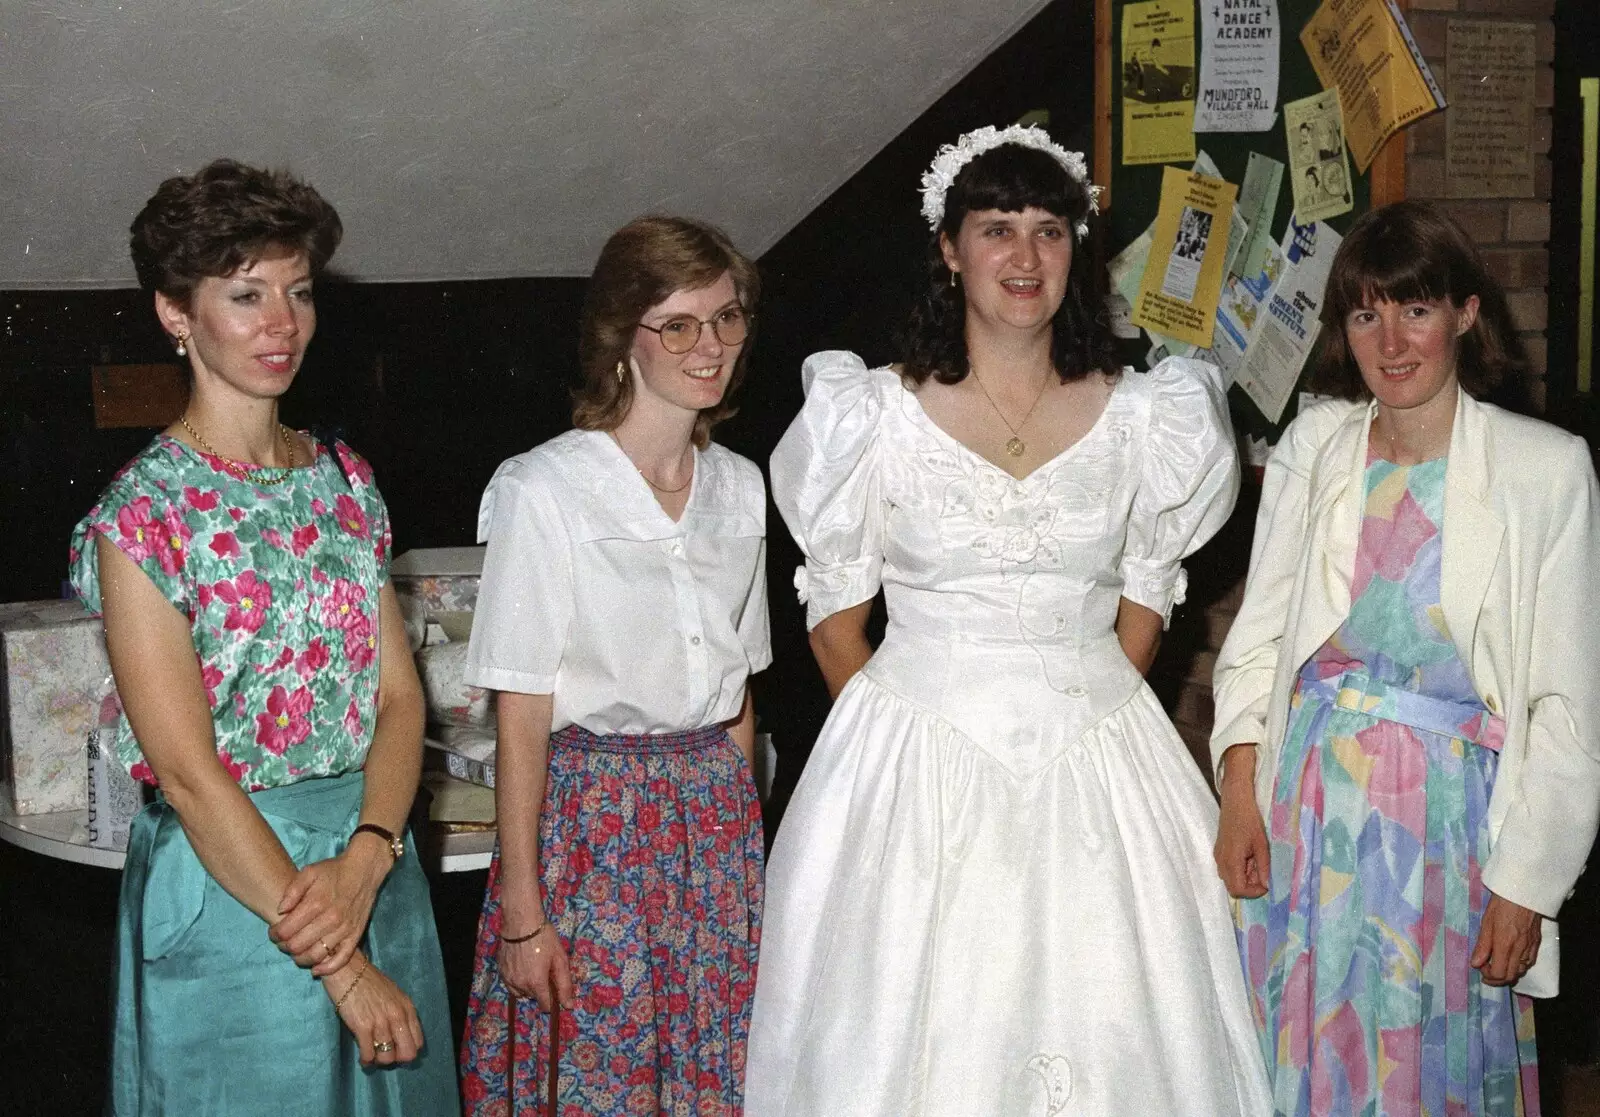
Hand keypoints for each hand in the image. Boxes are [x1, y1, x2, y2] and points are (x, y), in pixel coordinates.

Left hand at [271, 843, 388, 975]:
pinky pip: (341, 959)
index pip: (286, 931)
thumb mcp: (309, 872)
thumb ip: (292, 891)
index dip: (274, 935)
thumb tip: (280, 911)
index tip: (273, 932)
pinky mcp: (355, 935)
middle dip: (284, 946)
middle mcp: (330, 919)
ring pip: (316, 956)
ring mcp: (344, 929)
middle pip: (298, 946)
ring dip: (300, 958)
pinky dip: (327, 969)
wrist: (364, 869)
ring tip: (296, 951)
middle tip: (282, 941)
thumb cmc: (334, 870)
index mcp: (316, 903)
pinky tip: (315, 969)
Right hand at [323, 951, 423, 1066]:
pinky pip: (368, 1054)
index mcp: (408, 1008)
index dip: (407, 1051)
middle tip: (384, 1055)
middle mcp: (398, 1016)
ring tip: (371, 1055)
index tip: (396, 1050)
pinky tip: (363, 1057)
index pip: (418, 1042)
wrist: (348, 970)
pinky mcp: (363, 1027)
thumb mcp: (393, 996)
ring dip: (378, 1060)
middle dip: (396, 1059)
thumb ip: (400, 1014)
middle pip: (407, 1054)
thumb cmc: (369, 982)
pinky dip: (365, 1060)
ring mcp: (381, 1022)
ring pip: (387, 1057)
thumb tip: (400, 1038)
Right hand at [499, 923, 574, 1013]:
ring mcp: (508, 979)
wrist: (521, 922)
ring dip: (529, 987)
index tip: (555, 987)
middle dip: (542, 989)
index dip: (553, 1000)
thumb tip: (568, 1006)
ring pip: (521, 993)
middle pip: (534, 998)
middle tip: (546, 970)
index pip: (545, 1006)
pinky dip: (518, 981)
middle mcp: (520, 985)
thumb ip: (564, 985)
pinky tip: (523, 967)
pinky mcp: (501, 971)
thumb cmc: (544, 938)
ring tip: (534, 968)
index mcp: (536, 983)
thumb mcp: (560, 959)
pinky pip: (511, 985)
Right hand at [1214, 744, 1268, 898]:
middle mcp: (1221, 861)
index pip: (1238, 889)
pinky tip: (1249, 857)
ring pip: (1229, 878)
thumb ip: (1263, 867)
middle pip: (1232, 887)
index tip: (1267, 885)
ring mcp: (1218, 856)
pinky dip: (1239, 870)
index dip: (1253, 892)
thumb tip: (1267, 885)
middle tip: (1262, 874)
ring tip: (1256, 863)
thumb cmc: (1250, 820)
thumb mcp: (1261, 845)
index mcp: (1231, 860)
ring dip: (1244, 878)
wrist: (1235, 801)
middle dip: (1249, 886)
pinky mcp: (1218, 851)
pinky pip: (1227, 869)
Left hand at [1471, 892, 1542, 985]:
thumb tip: (1475, 964)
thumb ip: (1482, 945)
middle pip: (1511, 976)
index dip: (1488, 975)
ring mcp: (1531, 947)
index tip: (1480, 967)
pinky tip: (1511, 959)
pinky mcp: (1537, 942)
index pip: (1499, 973)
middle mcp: (1520, 949)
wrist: (1523, 891)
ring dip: (1508, 972)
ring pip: (1521, 970)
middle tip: (1487, 973)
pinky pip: (1530, 962)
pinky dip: (1519, 965)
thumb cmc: (1501, 904)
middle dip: (1497, 979)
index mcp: (1505, 945)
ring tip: (1497, 965)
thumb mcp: (1486, 922)